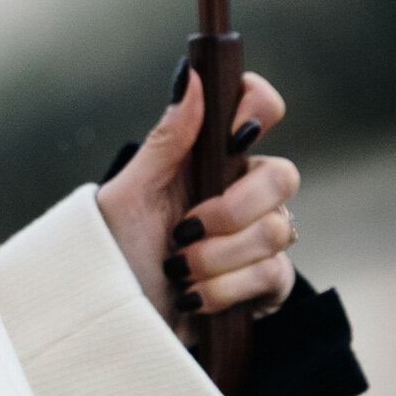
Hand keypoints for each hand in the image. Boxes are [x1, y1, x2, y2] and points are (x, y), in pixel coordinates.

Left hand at [96, 65, 299, 344]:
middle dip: (231, 210)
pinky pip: (274, 275)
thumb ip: (166, 140)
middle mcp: (239, 188)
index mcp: (208, 156)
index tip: (233, 137)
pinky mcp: (265, 282)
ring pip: (276, 231)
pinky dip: (225, 290)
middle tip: (184, 230)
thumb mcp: (128, 195)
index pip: (258, 106)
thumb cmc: (112, 252)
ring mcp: (256, 236)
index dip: (258, 108)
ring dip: (215, 258)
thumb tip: (192, 75)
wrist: (113, 319)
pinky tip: (194, 296)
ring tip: (177, 269)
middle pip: (282, 175)